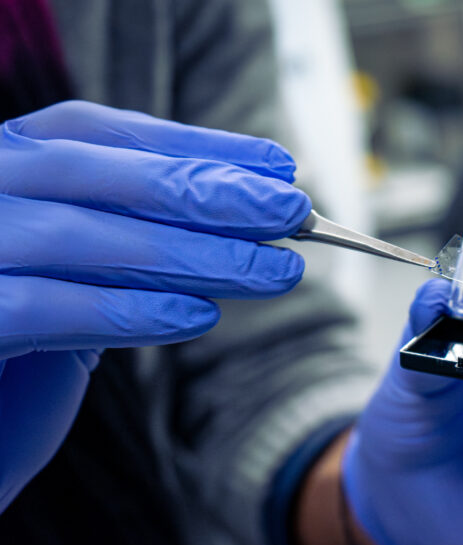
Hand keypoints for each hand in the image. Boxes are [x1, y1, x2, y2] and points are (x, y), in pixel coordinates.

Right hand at [0, 100, 309, 510]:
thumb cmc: (14, 352)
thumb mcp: (75, 276)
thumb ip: (130, 238)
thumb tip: (244, 220)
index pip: (95, 134)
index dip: (192, 146)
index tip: (279, 166)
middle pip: (92, 172)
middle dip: (205, 190)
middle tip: (294, 212)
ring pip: (79, 236)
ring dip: (191, 253)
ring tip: (275, 272)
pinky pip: (40, 307)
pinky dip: (126, 310)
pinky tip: (198, 318)